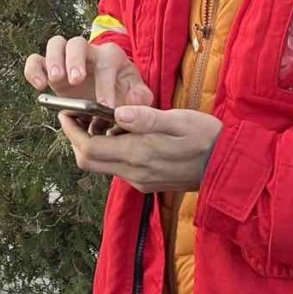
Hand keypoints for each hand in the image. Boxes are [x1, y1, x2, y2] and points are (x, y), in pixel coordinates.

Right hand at [24, 35, 152, 108]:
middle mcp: (87, 51)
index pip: (107, 63)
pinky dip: (34, 69)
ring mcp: (65, 57)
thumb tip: (139, 98)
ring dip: (53, 61)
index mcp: (110, 56)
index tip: (105, 106)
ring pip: (55, 44)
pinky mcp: (49, 67)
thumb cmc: (122, 92)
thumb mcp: (136, 94)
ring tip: (54, 81)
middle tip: (76, 82)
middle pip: (78, 43)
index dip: (106, 84)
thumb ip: (140, 96)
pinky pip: (36, 60)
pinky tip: (39, 86)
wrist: (107, 96)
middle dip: (76, 61)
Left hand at [57, 105, 222, 193]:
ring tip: (99, 118)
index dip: (72, 131)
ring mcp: (140, 180)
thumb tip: (117, 111)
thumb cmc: (206, 138)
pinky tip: (121, 132)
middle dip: (77, 138)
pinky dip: (111, 150)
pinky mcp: (146, 182)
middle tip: (77, 114)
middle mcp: (134, 173)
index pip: (89, 149)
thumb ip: (146, 117)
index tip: (65, 112)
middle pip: (89, 161)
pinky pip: (118, 167)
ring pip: (102, 165)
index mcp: (138, 155)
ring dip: (94, 143)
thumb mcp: (179, 120)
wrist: (228, 167)